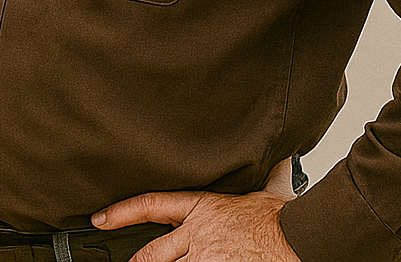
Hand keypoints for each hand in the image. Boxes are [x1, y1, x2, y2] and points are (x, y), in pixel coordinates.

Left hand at [92, 158, 299, 261]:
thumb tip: (278, 149)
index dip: (120, 212)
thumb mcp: (263, 188)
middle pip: (151, 254)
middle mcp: (197, 235)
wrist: (301, 239)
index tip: (99, 219)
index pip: (150, 205)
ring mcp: (205, 259)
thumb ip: (258, 172)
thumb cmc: (283, 219)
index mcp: (202, 208)